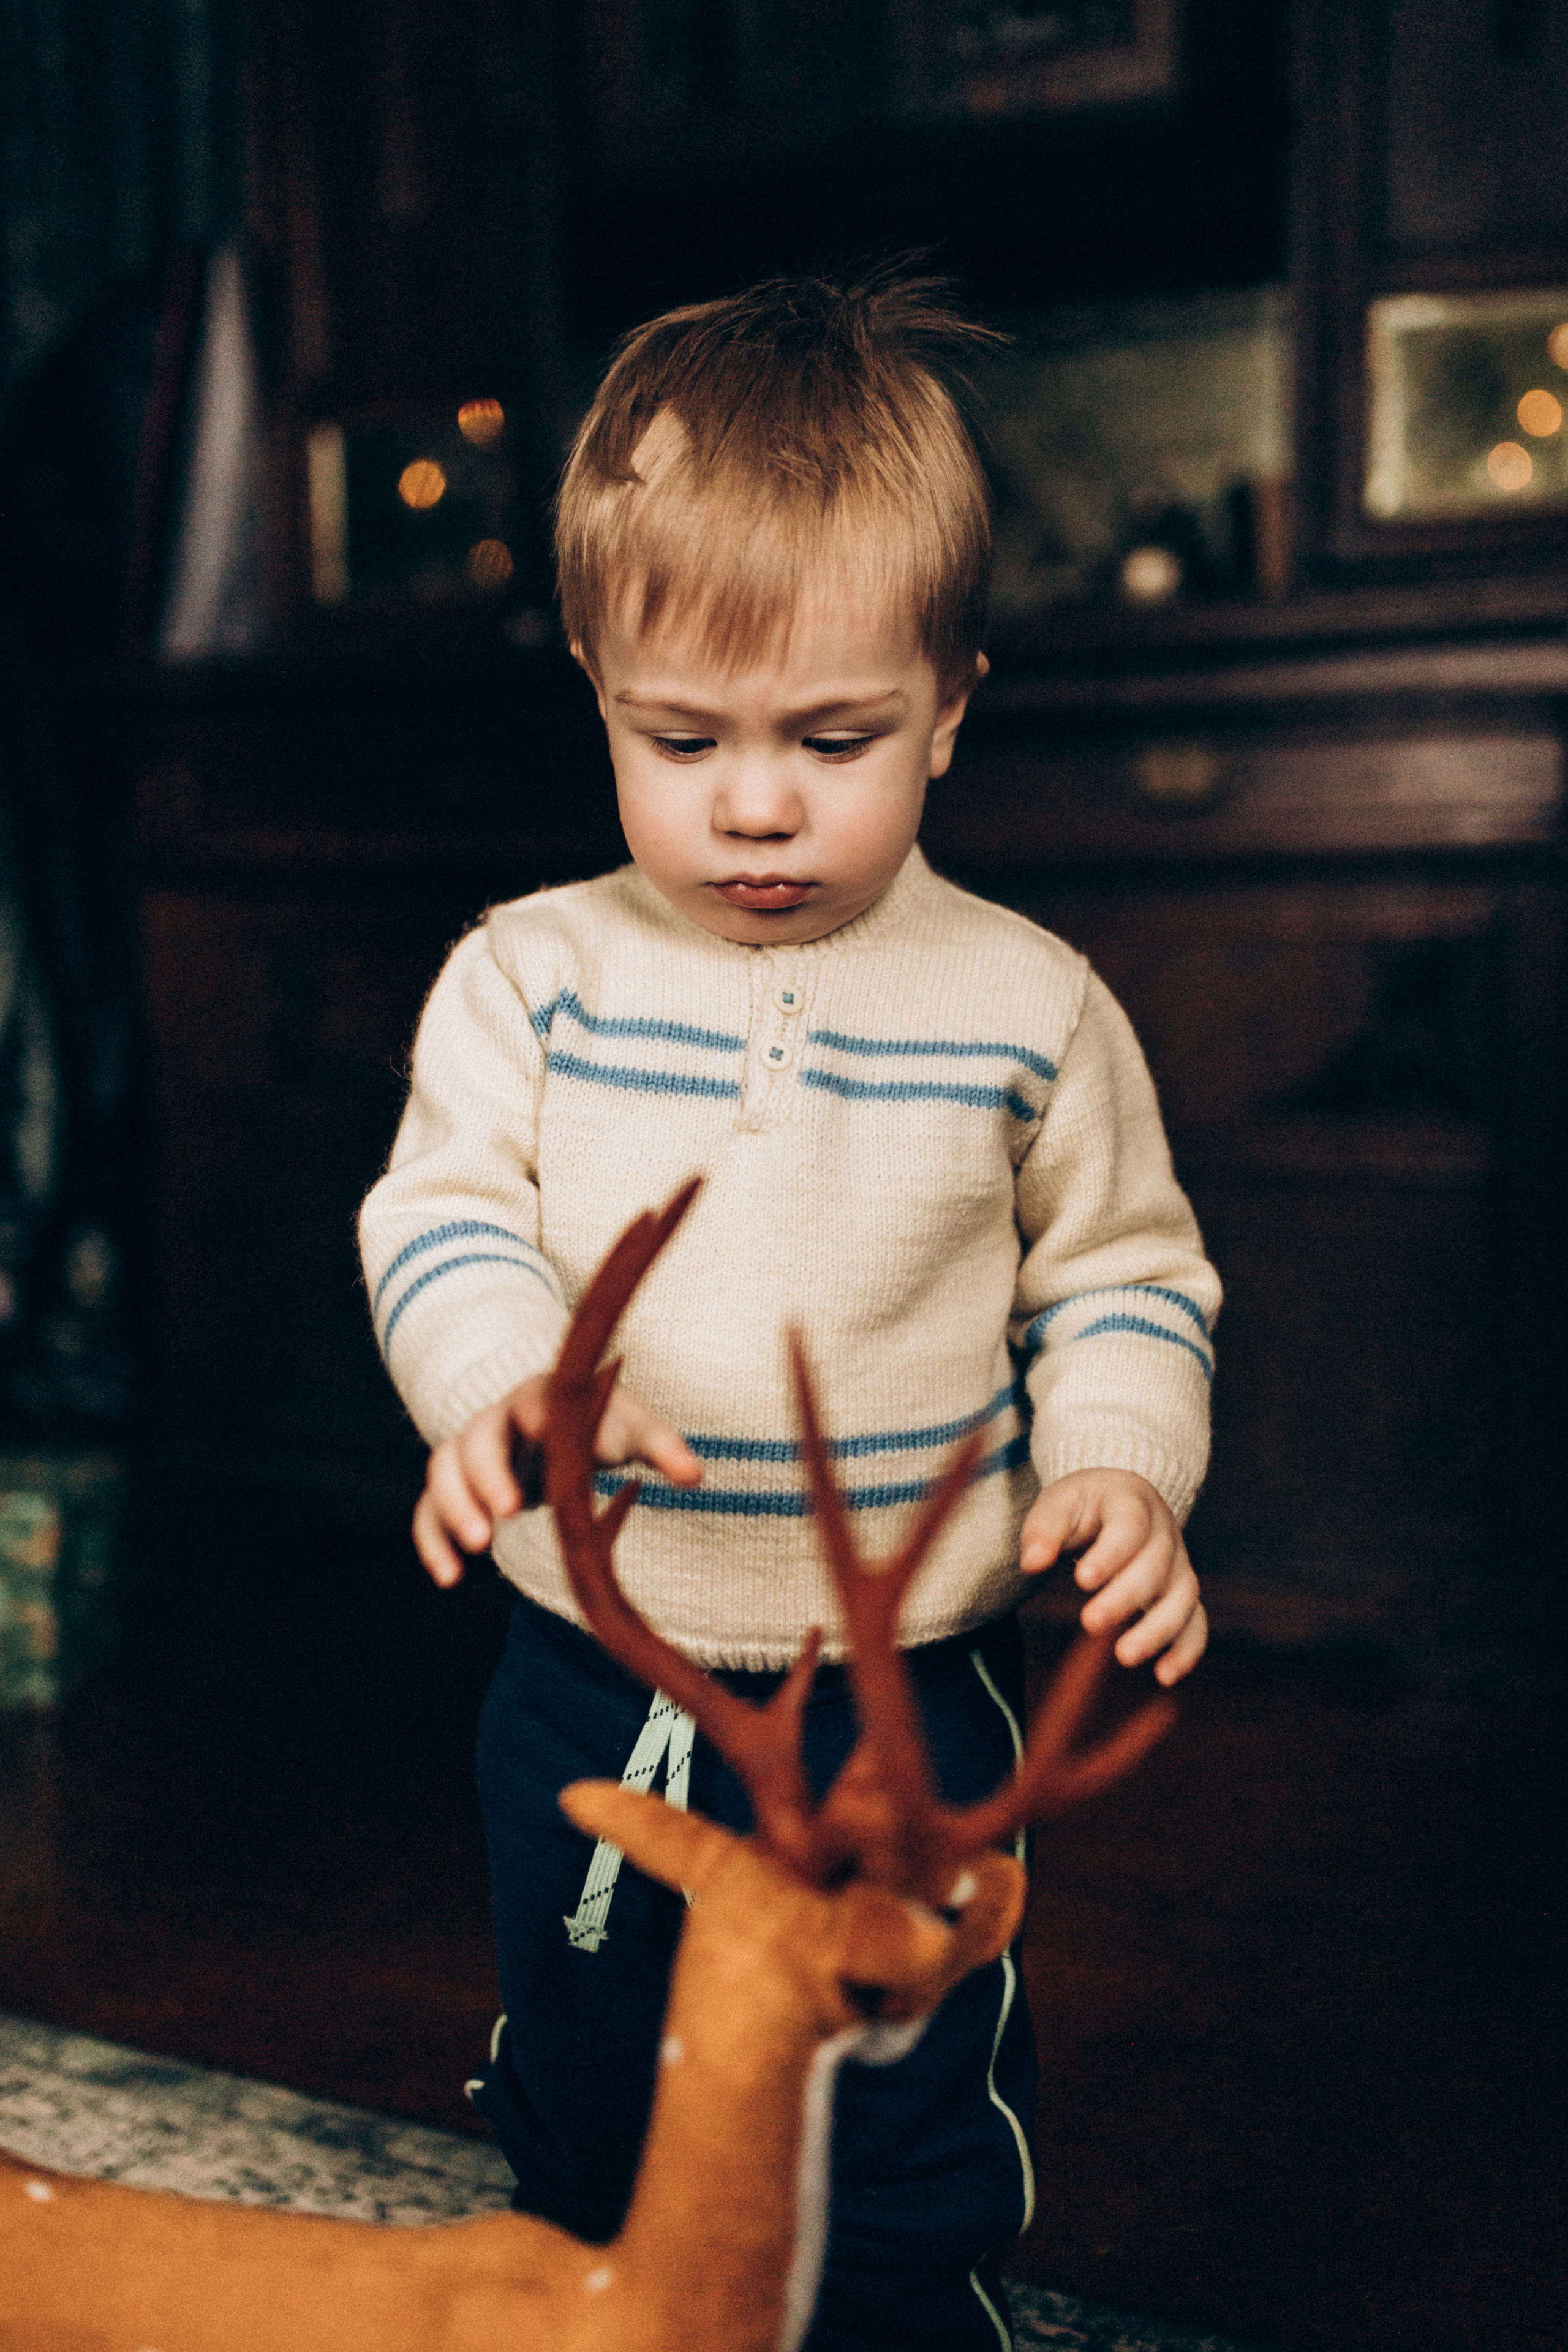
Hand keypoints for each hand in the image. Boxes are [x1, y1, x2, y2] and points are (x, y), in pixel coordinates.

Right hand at [412, 1375, 701, 1587]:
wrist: (551, 1421)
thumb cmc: (598, 1423)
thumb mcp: (633, 1428)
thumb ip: (660, 1446)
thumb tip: (692, 1476)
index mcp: (540, 1398)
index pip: (531, 1401)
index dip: (537, 1418)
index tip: (547, 1437)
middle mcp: (496, 1421)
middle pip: (476, 1438)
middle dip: (488, 1473)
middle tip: (510, 1511)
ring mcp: (469, 1454)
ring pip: (442, 1469)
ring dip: (454, 1507)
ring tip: (480, 1546)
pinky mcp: (457, 1489)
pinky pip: (427, 1508)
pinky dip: (431, 1540)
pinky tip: (449, 1577)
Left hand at [1019, 1468, 1206, 1685]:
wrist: (1116, 1501)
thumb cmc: (1082, 1505)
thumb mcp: (1058, 1502)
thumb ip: (1043, 1530)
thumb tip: (1032, 1564)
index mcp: (1133, 1501)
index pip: (1130, 1525)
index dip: (1111, 1554)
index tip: (1082, 1580)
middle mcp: (1164, 1532)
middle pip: (1155, 1567)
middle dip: (1125, 1598)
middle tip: (1090, 1622)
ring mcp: (1179, 1564)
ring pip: (1182, 1598)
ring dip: (1158, 1630)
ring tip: (1124, 1656)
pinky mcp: (1181, 1593)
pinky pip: (1195, 1622)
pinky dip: (1187, 1649)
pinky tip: (1164, 1676)